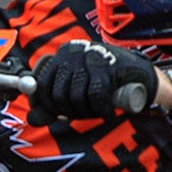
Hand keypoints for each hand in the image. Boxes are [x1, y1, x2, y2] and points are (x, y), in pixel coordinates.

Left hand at [27, 40, 160, 125]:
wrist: (140, 75)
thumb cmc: (105, 82)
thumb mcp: (76, 89)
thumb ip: (53, 104)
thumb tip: (32, 118)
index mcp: (61, 55)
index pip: (41, 84)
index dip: (47, 105)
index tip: (57, 115)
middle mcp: (72, 52)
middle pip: (58, 94)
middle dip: (69, 112)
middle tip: (83, 115)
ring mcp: (90, 58)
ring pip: (75, 97)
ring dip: (86, 112)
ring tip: (96, 112)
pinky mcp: (109, 67)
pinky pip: (96, 97)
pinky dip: (102, 110)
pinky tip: (108, 112)